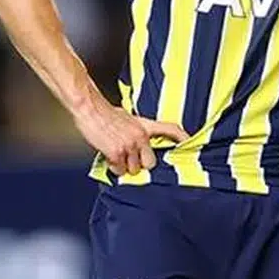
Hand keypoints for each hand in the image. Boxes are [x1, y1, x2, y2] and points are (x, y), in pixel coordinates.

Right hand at [73, 97, 188, 175]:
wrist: (89, 108)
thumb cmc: (104, 112)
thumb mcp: (127, 118)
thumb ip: (136, 130)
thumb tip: (139, 143)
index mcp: (144, 125)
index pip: (170, 129)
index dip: (182, 137)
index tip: (189, 142)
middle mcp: (140, 136)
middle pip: (150, 163)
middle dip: (140, 164)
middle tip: (130, 158)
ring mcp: (129, 146)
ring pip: (134, 170)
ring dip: (125, 166)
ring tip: (115, 154)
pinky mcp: (117, 153)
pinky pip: (119, 170)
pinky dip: (113, 167)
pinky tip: (108, 155)